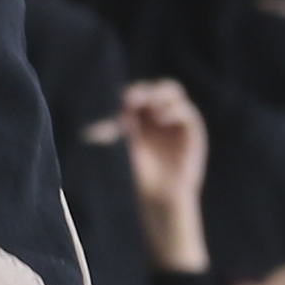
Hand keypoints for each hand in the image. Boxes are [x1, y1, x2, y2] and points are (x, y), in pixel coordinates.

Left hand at [118, 79, 209, 272]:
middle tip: (136, 101)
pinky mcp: (192, 131)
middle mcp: (158, 115)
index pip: (137, 94)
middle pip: (156, 89)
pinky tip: (162, 119)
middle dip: (147, 91)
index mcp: (139, 117)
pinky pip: (187, 111)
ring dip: (161, 96)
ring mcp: (176, 121)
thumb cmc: (139, 175)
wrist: (160, 195)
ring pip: (173, 93)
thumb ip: (114, 135)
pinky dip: (175, 110)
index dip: (132, 94)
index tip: (125, 103)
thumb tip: (91, 131)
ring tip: (152, 110)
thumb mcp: (123, 151)